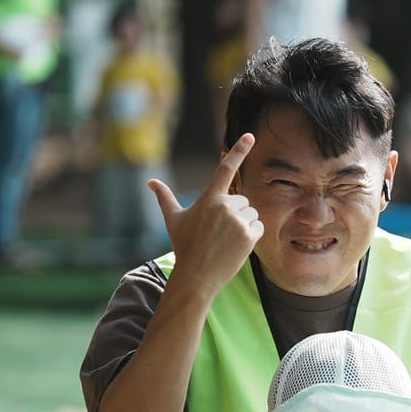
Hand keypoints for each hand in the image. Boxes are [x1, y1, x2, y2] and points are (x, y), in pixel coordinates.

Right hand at [147, 134, 262, 292]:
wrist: (197, 274)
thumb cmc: (184, 245)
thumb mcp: (173, 219)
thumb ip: (165, 197)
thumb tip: (150, 182)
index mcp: (209, 198)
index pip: (226, 169)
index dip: (239, 151)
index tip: (250, 136)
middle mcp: (225, 206)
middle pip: (242, 199)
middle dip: (235, 212)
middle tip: (219, 230)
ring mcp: (238, 221)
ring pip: (252, 213)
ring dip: (244, 223)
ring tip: (226, 238)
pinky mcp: (249, 236)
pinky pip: (259, 227)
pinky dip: (252, 235)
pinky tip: (237, 245)